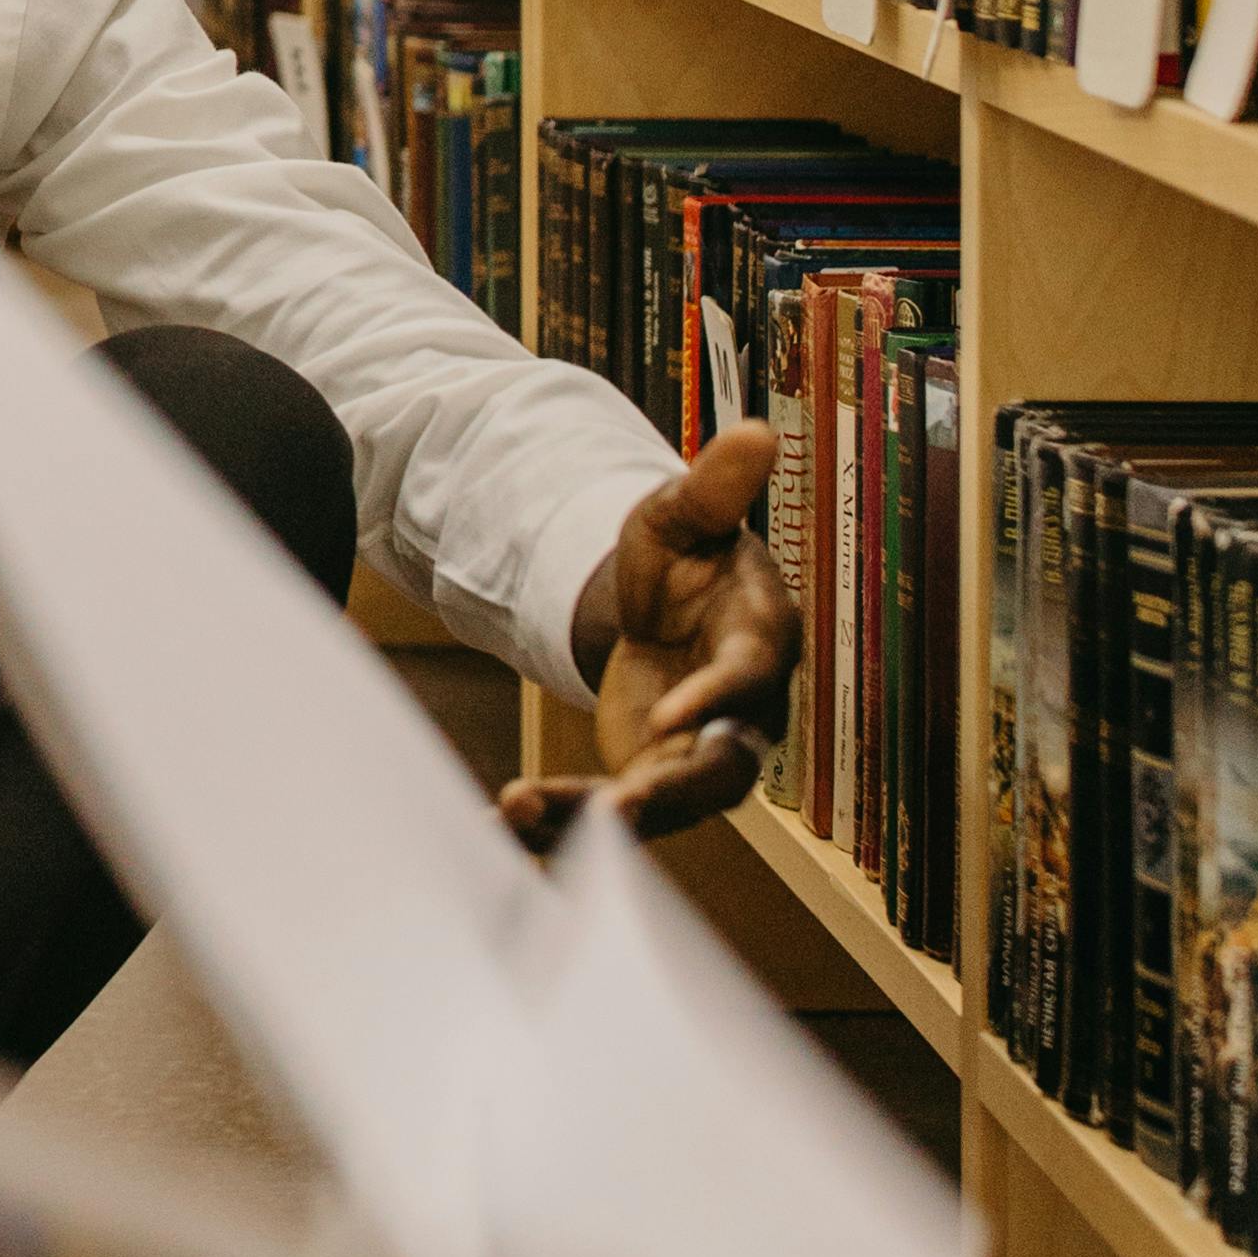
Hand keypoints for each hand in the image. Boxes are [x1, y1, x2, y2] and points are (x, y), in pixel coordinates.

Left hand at [501, 422, 797, 855]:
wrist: (660, 608)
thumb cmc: (684, 555)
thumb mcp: (683, 514)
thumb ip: (715, 486)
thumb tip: (759, 431)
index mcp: (758, 642)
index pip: (749, 679)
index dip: (715, 702)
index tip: (665, 720)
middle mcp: (741, 713)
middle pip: (721, 773)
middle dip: (670, 798)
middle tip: (612, 816)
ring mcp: (697, 755)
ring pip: (663, 806)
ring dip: (595, 818)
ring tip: (519, 810)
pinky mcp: (654, 780)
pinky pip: (615, 814)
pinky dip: (562, 822)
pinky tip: (498, 825)